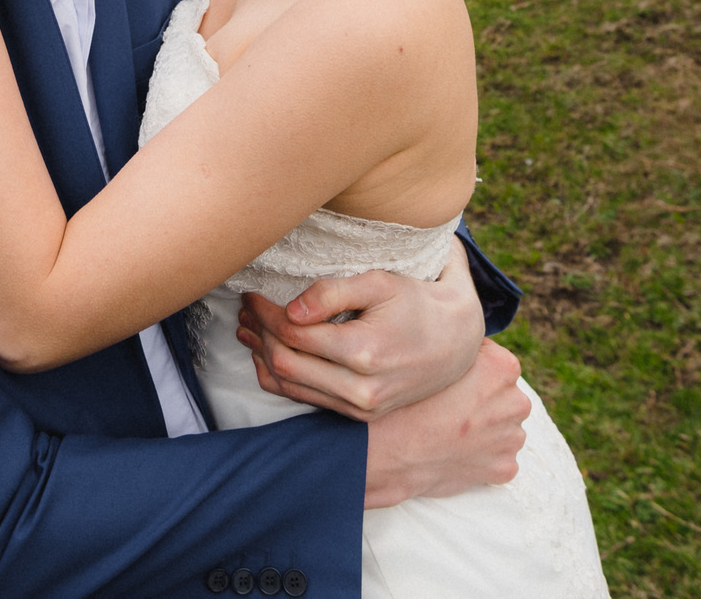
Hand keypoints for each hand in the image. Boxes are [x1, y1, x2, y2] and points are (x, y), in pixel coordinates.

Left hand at [234, 234, 484, 419]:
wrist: (455, 343)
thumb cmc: (416, 304)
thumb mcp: (380, 283)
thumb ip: (333, 293)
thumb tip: (290, 310)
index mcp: (364, 353)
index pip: (295, 334)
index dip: (265, 313)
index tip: (251, 293)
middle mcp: (361, 389)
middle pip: (286, 362)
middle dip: (258, 333)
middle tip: (245, 309)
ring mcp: (360, 408)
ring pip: (291, 386)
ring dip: (262, 357)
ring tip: (247, 330)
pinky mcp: (359, 416)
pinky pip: (307, 400)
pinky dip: (280, 379)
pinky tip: (266, 356)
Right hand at [361, 341, 530, 507]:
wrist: (389, 452)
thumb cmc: (405, 402)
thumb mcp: (435, 358)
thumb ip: (461, 351)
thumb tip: (467, 349)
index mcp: (504, 367)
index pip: (491, 360)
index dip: (465, 370)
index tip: (446, 383)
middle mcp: (517, 402)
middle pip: (501, 395)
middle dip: (482, 400)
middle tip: (447, 409)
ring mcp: (513, 438)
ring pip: (502, 428)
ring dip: (484, 430)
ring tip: (449, 432)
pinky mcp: (505, 468)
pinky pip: (497, 459)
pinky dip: (481, 459)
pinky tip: (455, 454)